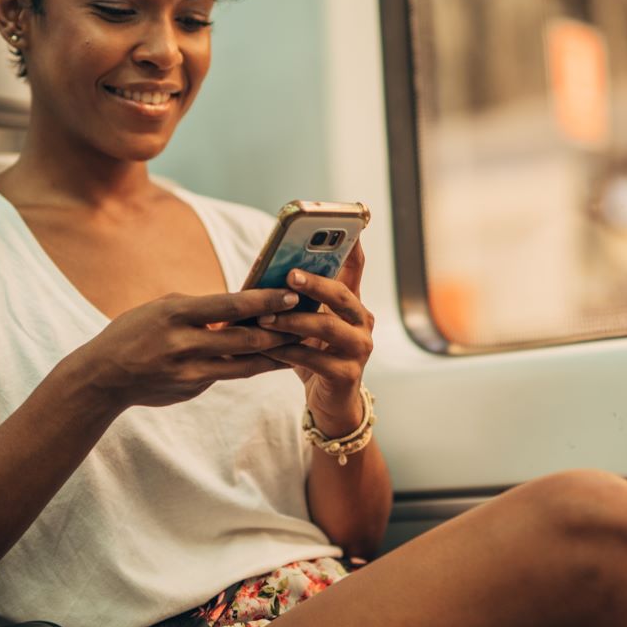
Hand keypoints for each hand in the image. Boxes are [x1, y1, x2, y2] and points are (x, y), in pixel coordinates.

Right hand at [73, 288, 301, 409]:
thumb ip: (202, 309)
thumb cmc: (135, 332)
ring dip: (275, 355)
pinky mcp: (192, 389)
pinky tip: (271, 360)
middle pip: (246, 338)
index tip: (293, 293)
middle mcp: (185, 343)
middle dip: (281, 330)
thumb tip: (243, 305)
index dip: (266, 300)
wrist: (103, 377)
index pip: (232, 305)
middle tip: (310, 321)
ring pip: (244, 364)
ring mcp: (190, 371)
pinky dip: (250, 366)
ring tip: (301, 344)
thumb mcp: (164, 308)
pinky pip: (228, 374)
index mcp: (178, 313)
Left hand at [257, 242, 374, 432]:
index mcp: (353, 303)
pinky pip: (314, 359)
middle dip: (315, 283)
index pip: (355, 267)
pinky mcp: (348, 374)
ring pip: (327, 327)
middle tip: (289, 275)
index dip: (351, 245)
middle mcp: (362, 322)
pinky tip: (265, 348)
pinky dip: (287, 352)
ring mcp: (359, 348)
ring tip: (264, 318)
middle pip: (342, 294)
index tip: (342, 223)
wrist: (329, 403)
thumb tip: (268, 269)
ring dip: (293, 321)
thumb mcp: (311, 323)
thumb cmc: (314, 355)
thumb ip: (300, 299)